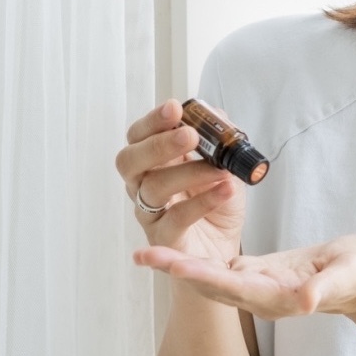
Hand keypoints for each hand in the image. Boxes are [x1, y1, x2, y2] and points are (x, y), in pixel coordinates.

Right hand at [116, 99, 246, 261]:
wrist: (224, 246)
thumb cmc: (217, 201)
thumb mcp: (225, 163)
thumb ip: (219, 137)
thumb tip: (214, 113)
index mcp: (154, 160)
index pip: (140, 135)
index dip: (153, 121)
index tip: (174, 108)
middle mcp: (144, 184)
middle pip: (130, 160)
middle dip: (159, 144)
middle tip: (189, 135)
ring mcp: (150, 212)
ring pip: (153, 188)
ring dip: (188, 172)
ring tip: (218, 168)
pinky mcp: (163, 238)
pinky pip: (176, 218)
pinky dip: (203, 201)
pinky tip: (225, 189)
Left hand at [133, 235, 355, 320]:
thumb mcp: (346, 276)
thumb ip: (326, 289)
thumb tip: (306, 302)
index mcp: (277, 296)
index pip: (232, 285)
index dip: (201, 274)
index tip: (172, 264)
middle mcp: (259, 294)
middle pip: (210, 282)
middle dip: (177, 268)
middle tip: (142, 254)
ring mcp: (256, 284)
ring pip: (210, 275)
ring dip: (180, 263)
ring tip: (147, 251)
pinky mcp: (258, 273)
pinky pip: (222, 266)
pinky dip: (199, 255)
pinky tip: (179, 243)